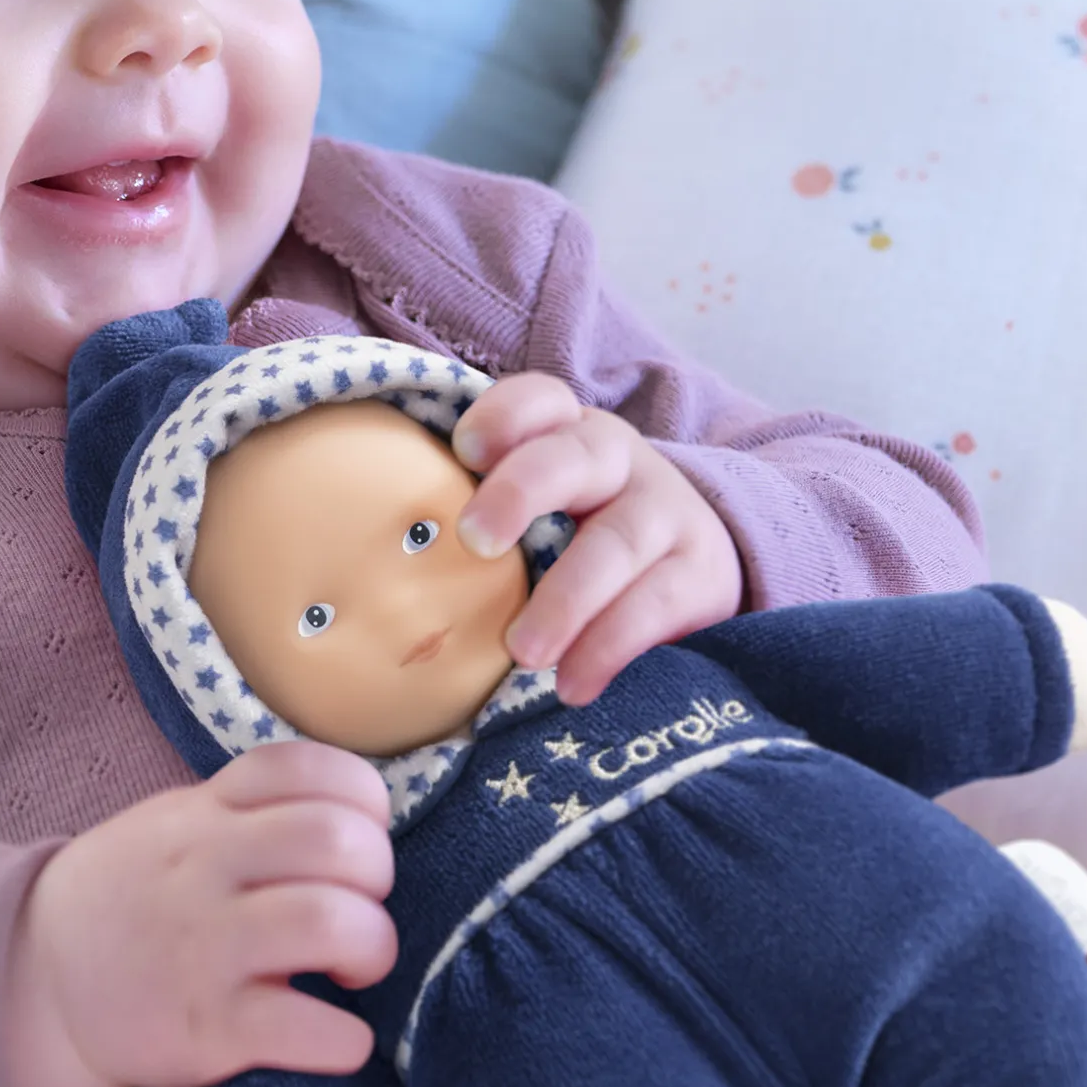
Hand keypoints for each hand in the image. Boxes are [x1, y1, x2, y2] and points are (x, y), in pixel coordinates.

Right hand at [2, 741, 396, 1086]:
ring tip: (356, 967)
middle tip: (364, 906)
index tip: (361, 835)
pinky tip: (337, 1038)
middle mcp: (205, 867)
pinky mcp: (206, 1030)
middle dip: (378, 874)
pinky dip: (347, 1040)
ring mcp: (204, 948)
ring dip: (374, 946)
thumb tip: (361, 820)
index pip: (305, 767)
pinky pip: (309, 1030)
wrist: (42, 978)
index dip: (361, 798)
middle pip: (337, 839)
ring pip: (332, 923)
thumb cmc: (138, 893)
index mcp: (207, 810)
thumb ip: (256, 809)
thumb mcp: (179, 822)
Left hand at [452, 372, 743, 704]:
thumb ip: (481, 519)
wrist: (694, 567)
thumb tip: (385, 569)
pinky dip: (610, 646)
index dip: (504, 416)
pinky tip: (573, 685)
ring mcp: (667, 513)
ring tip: (523, 651)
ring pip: (617, 542)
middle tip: (475, 541)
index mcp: (566, 434)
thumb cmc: (577, 540)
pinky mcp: (701, 573)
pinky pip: (655, 605)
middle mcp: (619, 462)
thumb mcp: (538, 514)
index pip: (540, 401)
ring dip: (566, 598)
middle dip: (522, 491)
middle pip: (574, 457)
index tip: (463, 449)